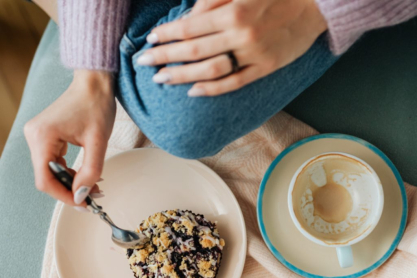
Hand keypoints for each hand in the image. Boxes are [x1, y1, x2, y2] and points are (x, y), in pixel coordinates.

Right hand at [24, 70, 115, 209]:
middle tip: (94, 197)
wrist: (95, 83)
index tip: (84, 204)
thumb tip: (81, 196)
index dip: (63, 196)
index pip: (45, 179)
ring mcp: (38, 136)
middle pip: (47, 176)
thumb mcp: (98, 141)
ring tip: (95, 185)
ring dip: (71, 181)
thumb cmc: (97, 106)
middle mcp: (34, 136)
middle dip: (70, 189)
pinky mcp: (46, 135)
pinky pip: (54, 161)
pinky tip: (86, 174)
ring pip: (51, 170)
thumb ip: (90, 171)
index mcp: (42, 136)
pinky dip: (70, 170)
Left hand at [138, 0, 326, 96]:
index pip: (189, 27)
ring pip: (210, 70)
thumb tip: (188, 17)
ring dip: (182, 75)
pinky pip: (234, 83)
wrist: (317, 4)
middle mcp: (241, 35)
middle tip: (144, 63)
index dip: (166, 34)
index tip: (150, 40)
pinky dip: (212, 89)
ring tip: (161, 79)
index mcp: (233, 11)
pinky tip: (193, 92)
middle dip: (165, 56)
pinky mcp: (265, 69)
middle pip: (193, 51)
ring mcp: (253, 55)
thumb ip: (214, 0)